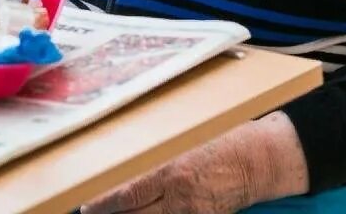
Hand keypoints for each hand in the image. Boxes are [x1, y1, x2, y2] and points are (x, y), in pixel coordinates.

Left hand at [80, 113, 308, 213]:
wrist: (259, 159)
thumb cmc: (223, 138)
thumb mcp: (184, 138)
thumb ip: (156, 153)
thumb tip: (125, 160)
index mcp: (170, 169)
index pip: (126, 193)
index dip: (103, 203)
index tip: (86, 207)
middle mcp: (178, 195)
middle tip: (92, 213)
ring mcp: (192, 212)